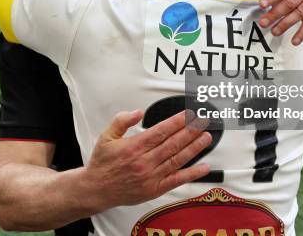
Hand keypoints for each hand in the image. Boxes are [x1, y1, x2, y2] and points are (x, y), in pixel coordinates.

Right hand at [82, 110, 210, 209]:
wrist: (96, 189)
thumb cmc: (102, 164)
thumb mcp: (106, 136)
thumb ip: (122, 121)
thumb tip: (138, 112)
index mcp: (133, 147)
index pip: (161, 131)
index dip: (177, 122)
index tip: (188, 115)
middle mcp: (144, 162)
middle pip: (173, 143)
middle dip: (190, 131)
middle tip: (202, 122)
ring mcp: (151, 176)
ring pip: (178, 159)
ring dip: (194, 148)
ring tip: (206, 137)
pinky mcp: (155, 189)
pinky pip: (177, 180)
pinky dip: (192, 174)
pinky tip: (204, 167)